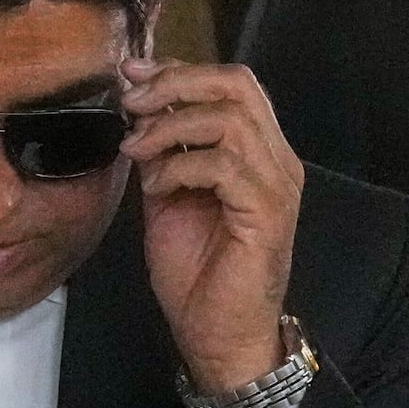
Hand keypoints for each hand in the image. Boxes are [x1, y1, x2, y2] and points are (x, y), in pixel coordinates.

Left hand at [122, 60, 304, 395]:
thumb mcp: (168, 200)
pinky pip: (224, 166)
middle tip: (132, 103)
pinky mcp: (266, 214)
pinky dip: (181, 165)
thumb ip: (163, 155)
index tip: (132, 76)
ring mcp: (276, 185)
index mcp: (257, 152)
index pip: (231, 85)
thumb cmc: (197, 276)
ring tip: (137, 151)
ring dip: (171, 128)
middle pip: (238, 86)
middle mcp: (276, 161)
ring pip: (230, 120)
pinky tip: (157, 185)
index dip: (180, 71)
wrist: (217, 336)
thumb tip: (138, 114)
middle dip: (176, 84)